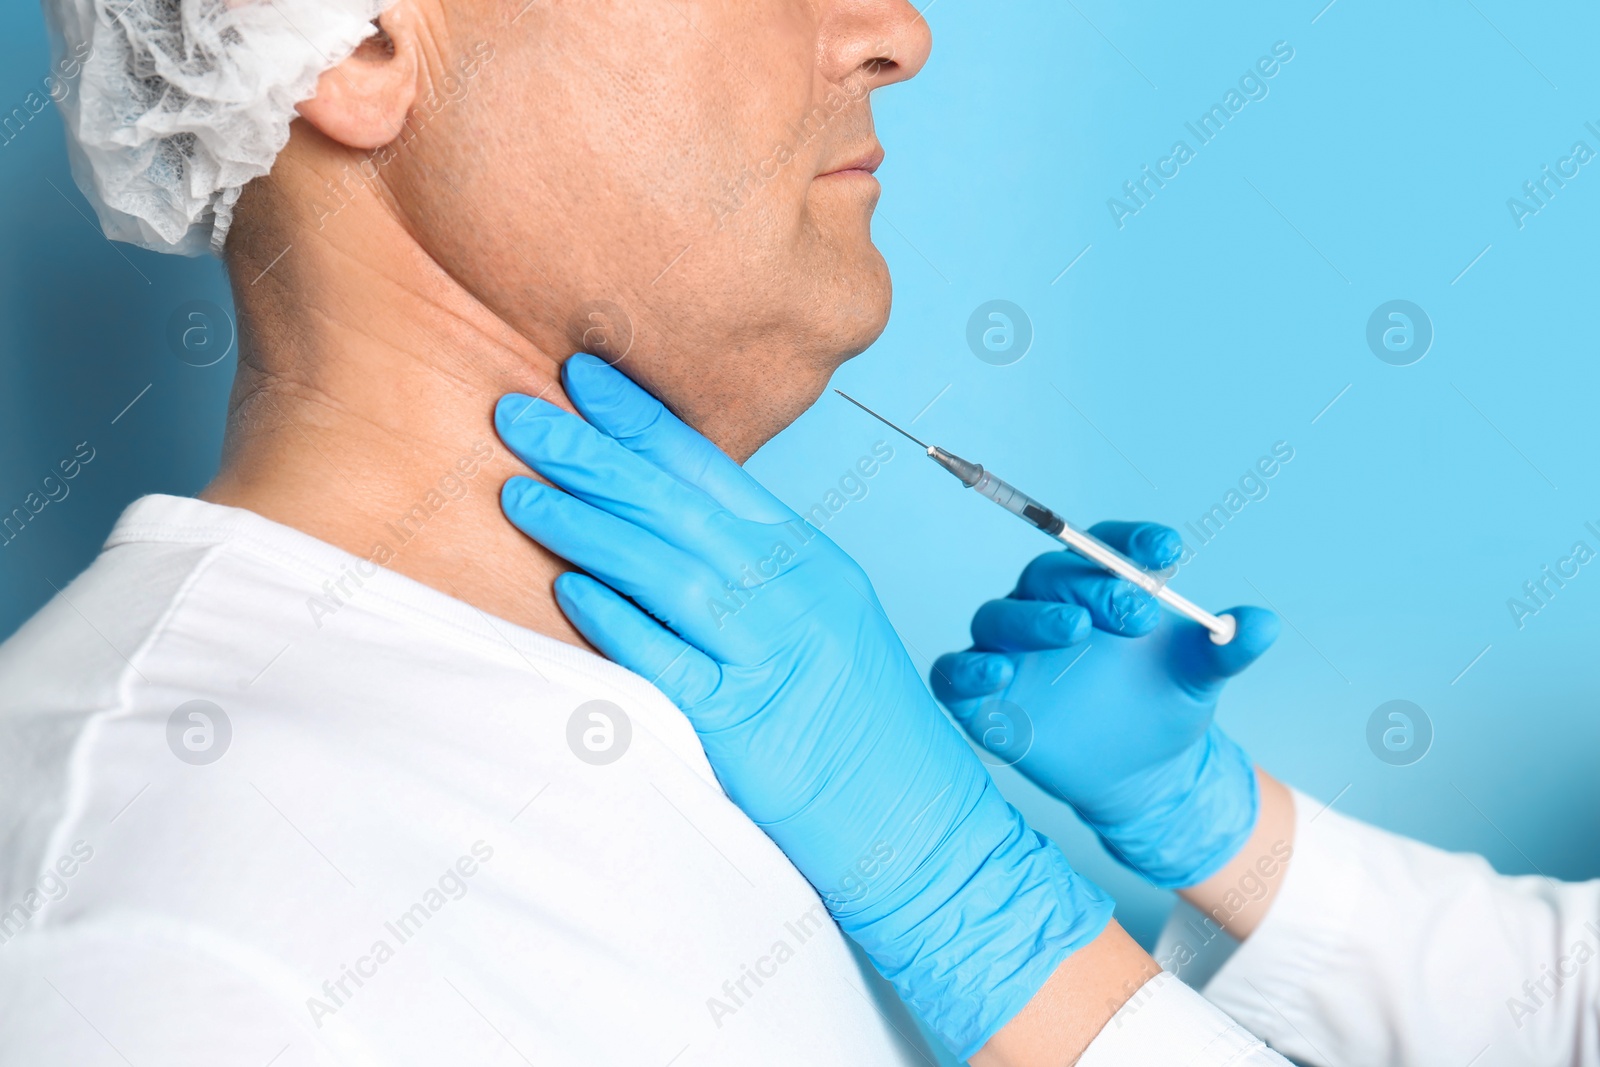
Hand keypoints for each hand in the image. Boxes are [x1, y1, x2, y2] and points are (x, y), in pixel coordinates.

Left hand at [495, 354, 1112, 1057]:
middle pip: (677, 506)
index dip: (642, 419)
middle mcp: (795, 592)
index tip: (582, 375)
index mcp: (810, 557)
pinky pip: (666, 661)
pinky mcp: (744, 724)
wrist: (921, 820)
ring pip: (665, 569)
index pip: (712, 470)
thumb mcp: (822, 619)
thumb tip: (661, 523)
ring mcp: (772, 655)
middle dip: (592, 454)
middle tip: (518, 411)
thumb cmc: (862, 722)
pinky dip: (617, 620)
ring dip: (585, 525)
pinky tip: (568, 587)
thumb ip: (753, 568)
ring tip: (518, 489)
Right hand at [930, 524, 1278, 888]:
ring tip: (1074, 631)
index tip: (1168, 549)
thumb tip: (1263, 623)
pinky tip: (1000, 674)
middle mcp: (1047, 605)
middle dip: (1089, 585)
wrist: (1141, 772)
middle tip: (1136, 610)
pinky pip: (956, 672)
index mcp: (1098, 585)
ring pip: (999, 616)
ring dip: (1033, 618)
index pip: (1106, 545)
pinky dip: (970, 669)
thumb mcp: (1201, 677)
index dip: (1132, 541)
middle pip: (1050, 575)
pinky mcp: (980, 696)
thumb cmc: (1163, 706)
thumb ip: (1226, 648)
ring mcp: (1009, 650)